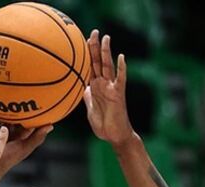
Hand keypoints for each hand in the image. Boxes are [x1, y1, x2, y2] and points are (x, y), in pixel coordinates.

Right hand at [0, 103, 51, 183]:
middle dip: (9, 103)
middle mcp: (1, 130)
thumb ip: (37, 137)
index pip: (21, 119)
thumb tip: (51, 125)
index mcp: (14, 134)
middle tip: (13, 87)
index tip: (30, 97)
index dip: (25, 110)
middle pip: (6, 113)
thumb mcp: (25, 147)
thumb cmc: (8, 160)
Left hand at [83, 31, 133, 146]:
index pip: (89, 67)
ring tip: (106, 38)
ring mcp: (111, 87)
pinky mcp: (118, 93)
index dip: (86, 54)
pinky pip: (120, 79)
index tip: (82, 41)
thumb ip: (87, 97)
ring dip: (107, 52)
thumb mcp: (90, 109)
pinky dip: (121, 68)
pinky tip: (122, 57)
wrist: (115, 136)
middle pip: (98, 62)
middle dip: (95, 47)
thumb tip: (82, 88)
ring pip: (108, 66)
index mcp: (95, 87)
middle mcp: (103, 84)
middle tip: (93, 32)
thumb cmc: (104, 125)